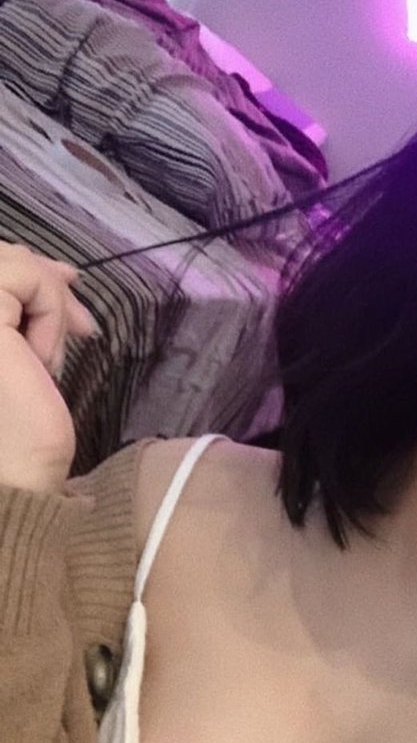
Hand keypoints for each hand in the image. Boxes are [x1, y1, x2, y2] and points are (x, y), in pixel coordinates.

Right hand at [0, 244, 96, 492]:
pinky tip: (40, 362)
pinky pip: (23, 278)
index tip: (69, 283)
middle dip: (43, 278)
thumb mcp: (19, 353)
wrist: (8, 480)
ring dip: (45, 305)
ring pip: (9, 261)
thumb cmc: (12, 433)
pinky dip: (47, 313)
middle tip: (81, 323)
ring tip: (46, 362)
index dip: (26, 266)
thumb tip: (63, 273)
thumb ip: (23, 309)